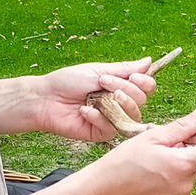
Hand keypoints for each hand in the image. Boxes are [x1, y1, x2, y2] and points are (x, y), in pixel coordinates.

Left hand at [38, 58, 156, 141]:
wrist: (46, 99)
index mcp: (121, 86)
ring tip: (98, 97)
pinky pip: (113, 128)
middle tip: (103, 83)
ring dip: (117, 103)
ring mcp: (112, 119)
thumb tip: (149, 61)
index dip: (145, 82)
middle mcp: (120, 103)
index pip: (146, 87)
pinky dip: (99, 117)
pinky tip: (85, 111)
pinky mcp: (102, 133)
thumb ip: (124, 68)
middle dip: (125, 89)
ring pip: (133, 116)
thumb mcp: (98, 70)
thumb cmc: (69, 82)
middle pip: (142, 100)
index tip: (134, 76)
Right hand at [89, 106, 195, 194]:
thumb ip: (182, 126)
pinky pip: (180, 181)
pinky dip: (173, 171)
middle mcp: (186, 184)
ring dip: (181, 158)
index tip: (193, 125)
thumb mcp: (152, 137)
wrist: (98, 194)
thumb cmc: (121, 163)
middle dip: (193, 145)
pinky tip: (151, 166)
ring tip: (154, 152)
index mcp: (184, 166)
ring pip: (192, 170)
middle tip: (167, 137)